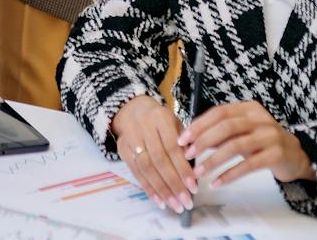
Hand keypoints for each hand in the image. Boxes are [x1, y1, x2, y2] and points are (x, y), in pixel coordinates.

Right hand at [110, 94, 194, 211]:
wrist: (134, 111)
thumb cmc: (161, 121)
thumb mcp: (176, 124)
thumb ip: (186, 144)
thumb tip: (195, 172)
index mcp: (160, 117)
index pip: (172, 147)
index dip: (183, 169)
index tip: (194, 188)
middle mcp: (143, 127)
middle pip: (159, 160)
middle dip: (174, 184)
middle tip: (186, 202)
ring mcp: (130, 138)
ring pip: (146, 168)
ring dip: (162, 190)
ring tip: (175, 205)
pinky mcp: (122, 149)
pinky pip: (136, 172)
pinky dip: (148, 189)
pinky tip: (160, 201)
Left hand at [178, 100, 313, 187]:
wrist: (296, 156)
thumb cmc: (262, 144)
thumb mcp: (242, 134)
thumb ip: (220, 135)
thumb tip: (191, 141)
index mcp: (249, 108)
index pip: (219, 112)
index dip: (199, 125)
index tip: (183, 139)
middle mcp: (260, 118)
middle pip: (226, 126)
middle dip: (203, 140)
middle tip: (188, 155)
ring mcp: (270, 135)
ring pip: (236, 145)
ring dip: (214, 160)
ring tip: (199, 172)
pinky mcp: (277, 155)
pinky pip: (249, 165)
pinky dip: (230, 174)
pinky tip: (217, 183)